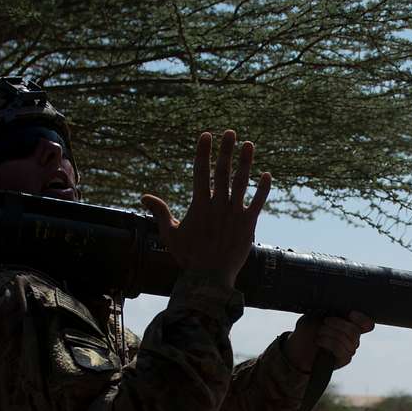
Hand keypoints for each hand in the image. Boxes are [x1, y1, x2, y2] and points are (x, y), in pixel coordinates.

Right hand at [141, 130, 269, 288]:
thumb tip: (144, 196)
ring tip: (249, 144)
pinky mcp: (248, 225)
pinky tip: (267, 174)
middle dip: (226, 150)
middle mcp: (218, 205)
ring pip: (242, 182)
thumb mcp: (169, 234)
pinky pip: (257, 202)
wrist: (209, 278)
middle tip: (230, 132)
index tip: (206, 135)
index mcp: (199, 204)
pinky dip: (263, 189)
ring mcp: (234, 214)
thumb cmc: (188, 256)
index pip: (201, 171)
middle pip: (222, 171)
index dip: (203, 151)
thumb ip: (160, 212)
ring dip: (246, 162)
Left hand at [285, 312, 375, 372]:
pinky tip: (319, 341)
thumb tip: (340, 307)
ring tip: (319, 333)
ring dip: (330, 333)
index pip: (367, 324)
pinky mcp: (343, 360)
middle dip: (339, 324)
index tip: (350, 314)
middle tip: (325, 322)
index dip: (362, 319)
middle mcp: (352, 338)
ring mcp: (349, 349)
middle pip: (356, 331)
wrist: (297, 348)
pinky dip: (328, 342)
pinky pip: (341, 349)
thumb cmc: (307, 329)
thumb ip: (330, 310)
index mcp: (349, 325)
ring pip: (349, 340)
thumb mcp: (316, 314)